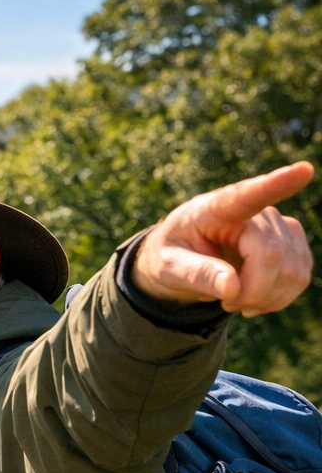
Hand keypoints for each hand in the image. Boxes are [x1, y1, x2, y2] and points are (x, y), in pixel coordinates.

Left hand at [132, 161, 313, 316]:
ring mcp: (280, 226)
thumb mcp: (168, 267)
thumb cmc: (171, 256)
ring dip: (265, 298)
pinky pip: (300, 278)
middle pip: (272, 255)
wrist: (182, 259)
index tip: (303, 170)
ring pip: (292, 271)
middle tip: (225, 302)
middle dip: (251, 292)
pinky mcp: (292, 243)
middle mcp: (256, 212)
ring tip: (235, 300)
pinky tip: (254, 299)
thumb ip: (197, 274)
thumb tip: (232, 287)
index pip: (249, 196)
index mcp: (217, 209)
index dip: (277, 184)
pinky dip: (278, 298)